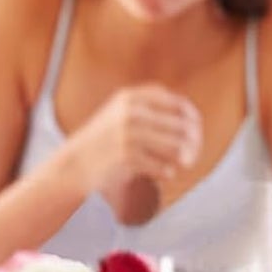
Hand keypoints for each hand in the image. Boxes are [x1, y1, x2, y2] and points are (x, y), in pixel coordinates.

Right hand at [63, 84, 202, 199]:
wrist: (75, 162)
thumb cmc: (104, 141)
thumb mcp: (121, 113)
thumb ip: (149, 110)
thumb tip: (191, 121)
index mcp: (131, 97)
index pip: (175, 103)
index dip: (191, 117)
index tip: (196, 130)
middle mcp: (130, 112)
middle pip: (179, 126)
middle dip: (192, 142)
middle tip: (193, 154)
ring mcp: (128, 134)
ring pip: (173, 146)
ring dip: (184, 157)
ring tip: (184, 164)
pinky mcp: (126, 157)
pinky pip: (160, 166)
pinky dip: (167, 171)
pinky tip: (167, 174)